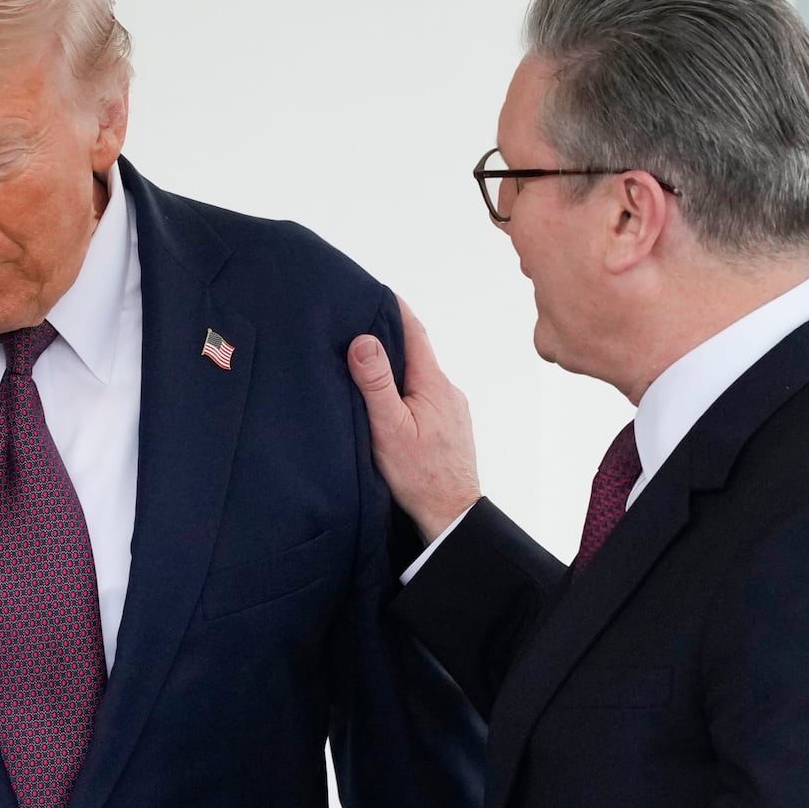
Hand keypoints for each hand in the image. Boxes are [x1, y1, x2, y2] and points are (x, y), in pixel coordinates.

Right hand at [348, 296, 481, 541]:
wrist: (451, 517)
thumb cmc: (419, 477)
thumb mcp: (389, 429)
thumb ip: (376, 384)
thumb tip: (364, 340)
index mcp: (433, 384)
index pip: (413, 332)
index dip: (393, 308)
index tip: (372, 290)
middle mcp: (447, 391)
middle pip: (415, 352)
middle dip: (389, 336)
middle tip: (357, 322)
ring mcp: (450, 410)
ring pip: (419, 376)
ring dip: (395, 366)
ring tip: (365, 363)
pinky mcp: (447, 427)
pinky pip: (423, 396)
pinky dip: (404, 389)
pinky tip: (386, 401)